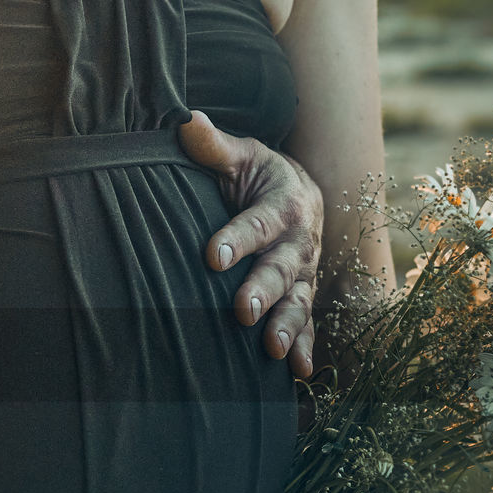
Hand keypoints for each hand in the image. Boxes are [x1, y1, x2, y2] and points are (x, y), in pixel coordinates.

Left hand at [178, 111, 323, 378]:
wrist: (299, 192)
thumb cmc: (258, 174)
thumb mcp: (239, 155)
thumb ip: (212, 145)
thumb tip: (183, 119)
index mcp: (283, 204)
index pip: (257, 222)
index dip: (236, 239)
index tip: (211, 256)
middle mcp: (298, 241)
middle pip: (280, 268)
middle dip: (263, 290)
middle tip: (242, 311)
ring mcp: (304, 272)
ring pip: (298, 301)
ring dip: (287, 326)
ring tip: (272, 350)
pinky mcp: (302, 295)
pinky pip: (309, 324)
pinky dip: (306, 348)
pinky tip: (299, 373)